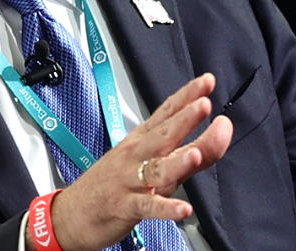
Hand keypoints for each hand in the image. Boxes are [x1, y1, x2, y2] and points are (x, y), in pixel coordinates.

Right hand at [35, 73, 232, 250]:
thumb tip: (222, 132)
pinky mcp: (125, 207)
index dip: (187, 96)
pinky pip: (147, 208)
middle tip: (204, 105)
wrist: (73, 213)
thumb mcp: (154, 164)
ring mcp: (129, 181)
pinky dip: (165, 209)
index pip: (166, 112)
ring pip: (156, 169)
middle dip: (184, 120)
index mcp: (142, 140)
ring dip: (176, 162)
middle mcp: (136, 156)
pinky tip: (183, 209)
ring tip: (195, 155)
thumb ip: (192, 151)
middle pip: (163, 135)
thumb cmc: (114, 183)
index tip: (207, 81)